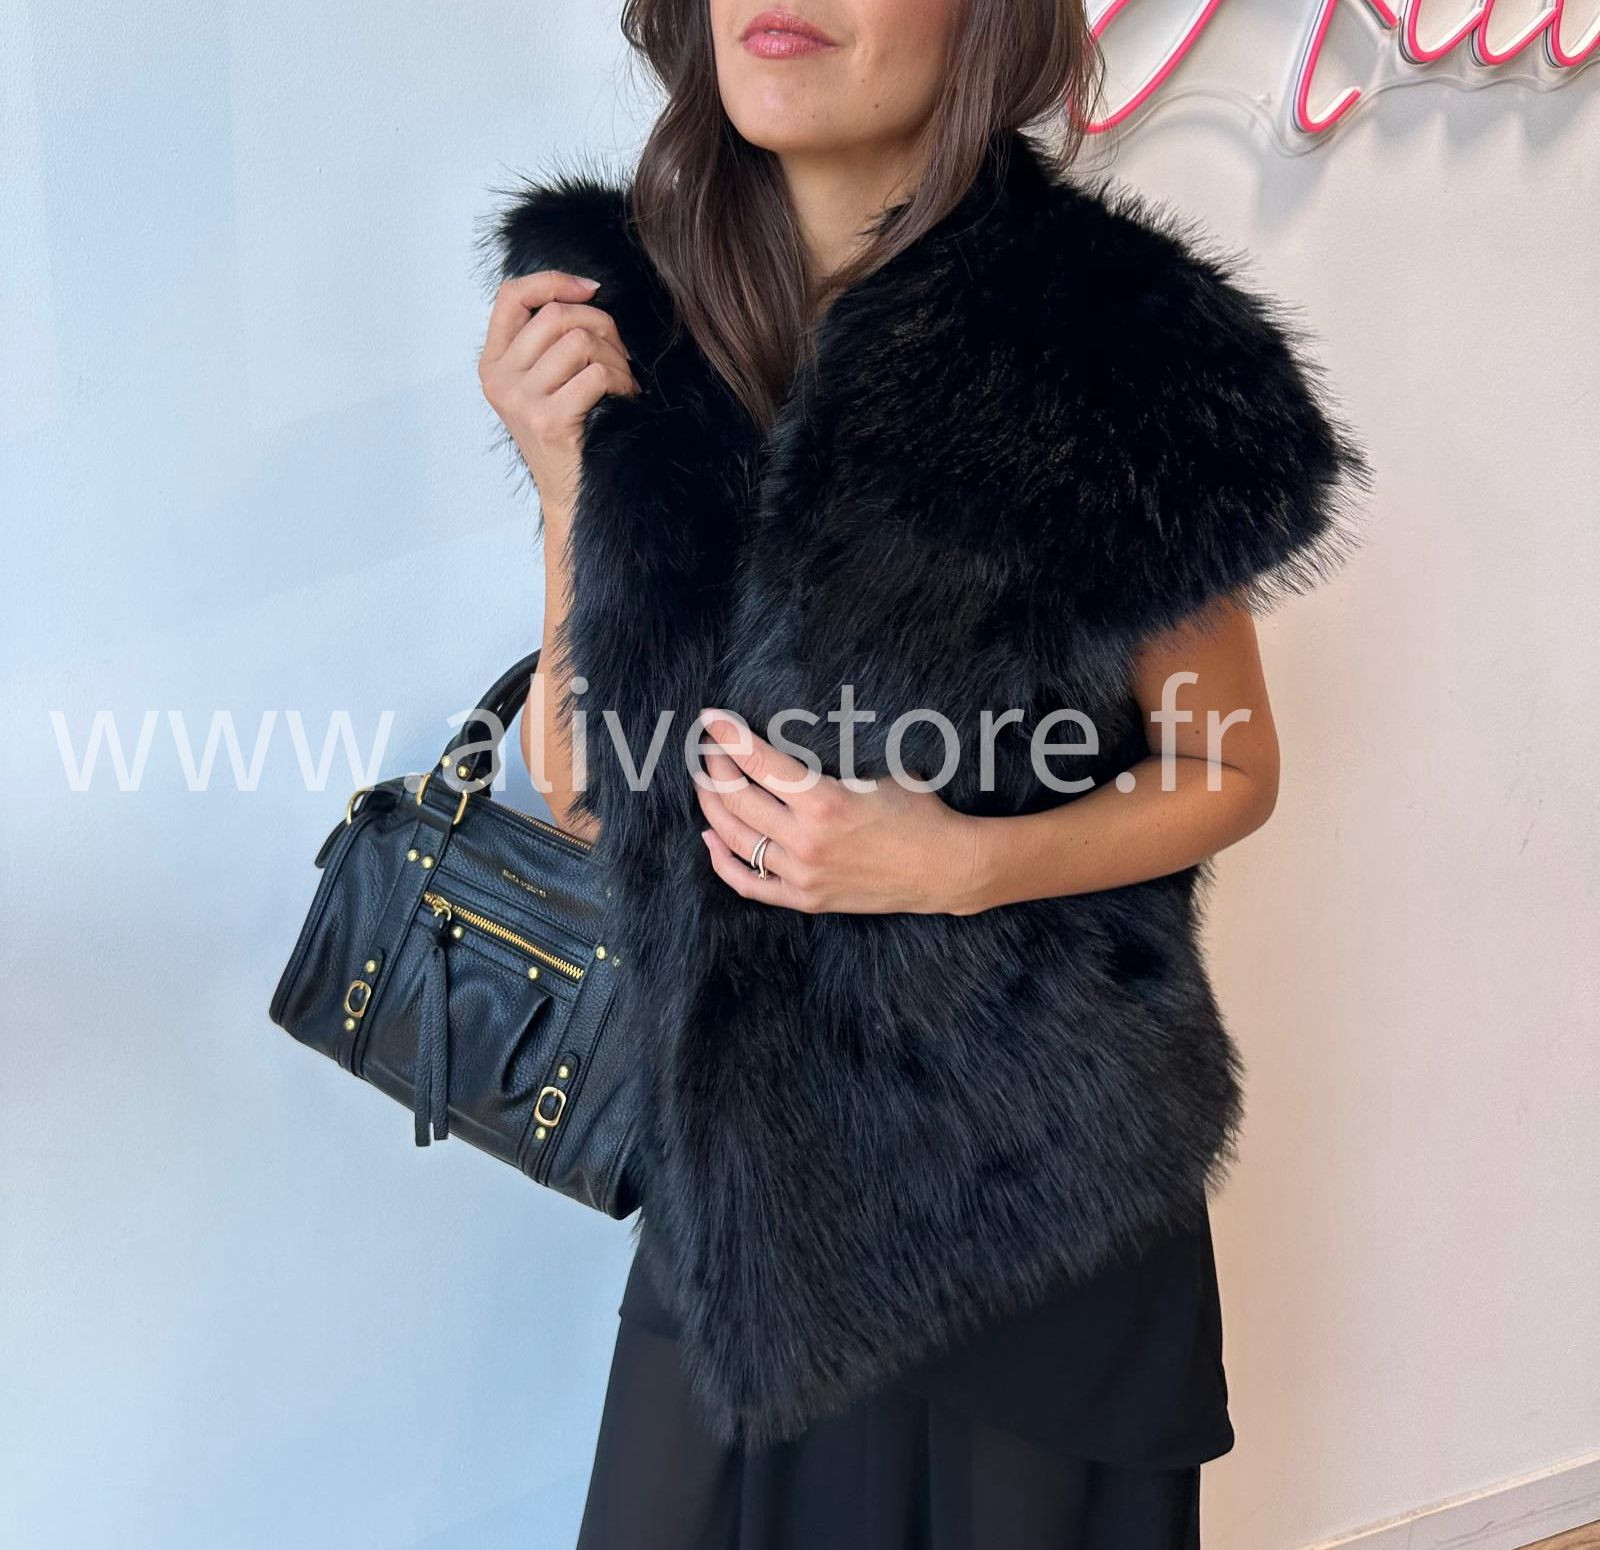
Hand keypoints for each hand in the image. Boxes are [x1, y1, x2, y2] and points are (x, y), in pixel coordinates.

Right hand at [477, 270, 640, 530]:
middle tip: (618, 354)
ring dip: (614, 358)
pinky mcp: (547, 419)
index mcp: (493, 363)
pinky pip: (594, 374)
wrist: (573, 494)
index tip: (591, 290)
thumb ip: (550, 340)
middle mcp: (498, 379)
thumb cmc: (570, 433)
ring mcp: (519, 400)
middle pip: (555, 315)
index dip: (553, 281)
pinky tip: (623, 399)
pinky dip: (619, 381)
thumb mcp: (545, 382)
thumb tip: (587, 292)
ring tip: (621, 381)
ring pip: (579, 342)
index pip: (511, 295)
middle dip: (600, 325)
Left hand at [693, 712, 988, 915]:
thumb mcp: (881, 769)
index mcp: (824, 801)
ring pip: (736, 839)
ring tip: (704, 784)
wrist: (945, 867)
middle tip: (707, 749)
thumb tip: (798, 729)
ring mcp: (803, 874)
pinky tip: (711, 838)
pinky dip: (723, 861)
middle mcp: (807, 840)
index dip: (729, 736)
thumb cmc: (919, 812)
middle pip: (738, 799)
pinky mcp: (806, 898)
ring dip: (713, 807)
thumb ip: (836, 756)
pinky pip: (750, 884)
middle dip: (715, 767)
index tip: (711, 717)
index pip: (759, 762)